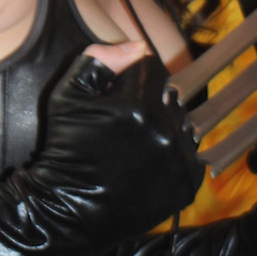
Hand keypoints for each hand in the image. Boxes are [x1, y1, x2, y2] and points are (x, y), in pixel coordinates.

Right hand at [40, 42, 203, 244]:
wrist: (69, 208)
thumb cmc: (66, 150)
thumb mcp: (68, 95)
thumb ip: (100, 60)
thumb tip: (136, 46)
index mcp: (136, 105)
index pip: (152, 67)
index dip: (133, 77)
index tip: (118, 95)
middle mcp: (164, 130)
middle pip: (169, 95)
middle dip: (150, 101)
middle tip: (126, 123)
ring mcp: (178, 159)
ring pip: (183, 123)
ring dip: (165, 126)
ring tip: (138, 144)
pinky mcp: (186, 184)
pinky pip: (190, 154)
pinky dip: (175, 154)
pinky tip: (150, 163)